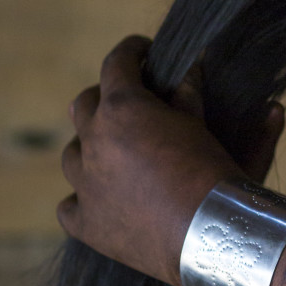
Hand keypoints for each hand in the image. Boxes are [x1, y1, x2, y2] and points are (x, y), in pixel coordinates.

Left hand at [57, 35, 284, 284]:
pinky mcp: (87, 223)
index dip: (131, 52)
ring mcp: (85, 184)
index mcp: (123, 108)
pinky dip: (82, 200)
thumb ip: (195, 91)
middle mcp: (95, 141)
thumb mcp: (208, 124)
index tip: (142, 52)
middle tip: (128, 104)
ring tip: (112, 155)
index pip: (116, 63)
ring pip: (71, 155)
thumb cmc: (216, 173)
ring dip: (90, 148)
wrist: (213, 234)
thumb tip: (199, 64)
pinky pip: (69, 207)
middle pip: (84, 105)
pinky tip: (98, 200)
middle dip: (105, 99)